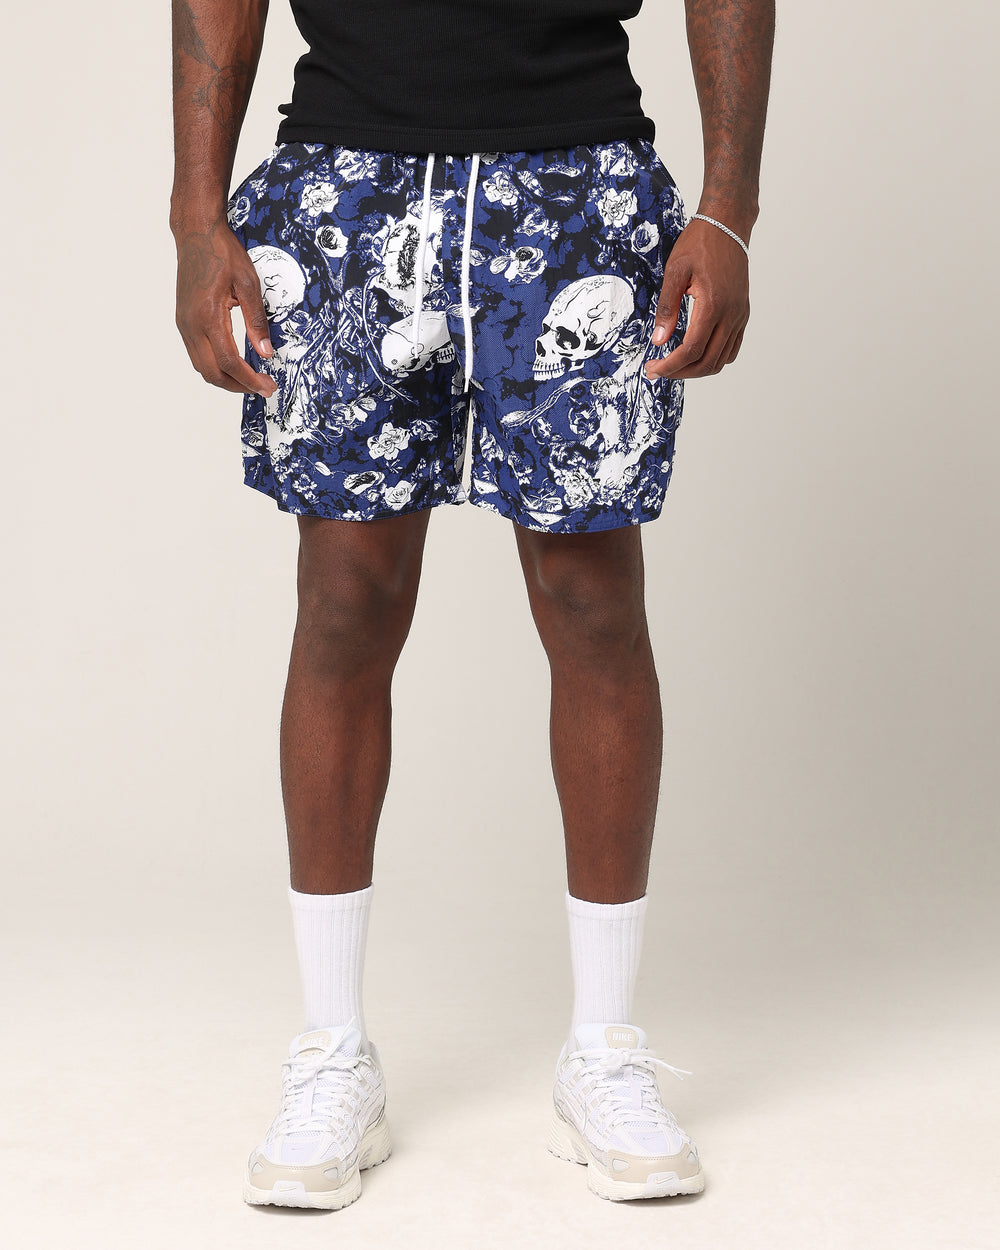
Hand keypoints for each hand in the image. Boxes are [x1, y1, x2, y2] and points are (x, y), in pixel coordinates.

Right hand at [174, 220, 277, 397]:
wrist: (196, 233)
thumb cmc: (222, 253)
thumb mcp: (249, 284)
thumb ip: (257, 321)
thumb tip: (266, 351)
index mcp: (208, 316)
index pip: (229, 362)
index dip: (249, 380)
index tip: (267, 386)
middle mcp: (191, 324)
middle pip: (212, 373)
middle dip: (238, 386)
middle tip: (262, 387)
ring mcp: (184, 324)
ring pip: (202, 367)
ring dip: (225, 379)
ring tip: (250, 380)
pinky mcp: (183, 321)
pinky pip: (196, 355)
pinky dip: (214, 366)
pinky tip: (232, 364)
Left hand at [644, 218, 749, 380]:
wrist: (727, 225)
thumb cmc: (700, 243)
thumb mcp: (675, 271)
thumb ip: (667, 308)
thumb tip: (658, 340)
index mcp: (713, 305)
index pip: (691, 350)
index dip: (670, 366)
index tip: (653, 368)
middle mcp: (731, 314)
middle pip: (707, 362)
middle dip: (680, 372)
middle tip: (657, 370)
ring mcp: (740, 315)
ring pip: (721, 359)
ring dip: (697, 369)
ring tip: (674, 365)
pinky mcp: (742, 313)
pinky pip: (732, 348)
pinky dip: (714, 358)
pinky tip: (696, 354)